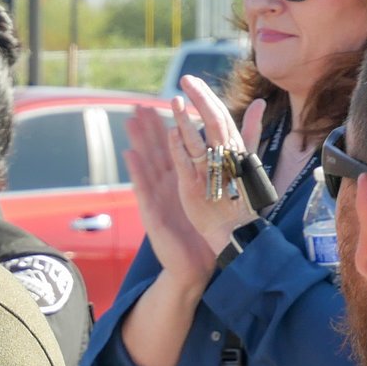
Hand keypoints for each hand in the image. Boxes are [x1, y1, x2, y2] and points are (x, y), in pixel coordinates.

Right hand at [124, 106, 218, 294]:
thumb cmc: (207, 232)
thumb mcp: (216, 197)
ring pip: (146, 164)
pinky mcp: (152, 213)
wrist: (196, 264)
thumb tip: (236, 149)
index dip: (170, 124)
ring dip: (138, 142)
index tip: (168, 101)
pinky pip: (143, 188)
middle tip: (140, 105)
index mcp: (184, 179)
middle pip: (157, 151)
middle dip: (149, 128)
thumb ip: (226, 170)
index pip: (175, 147)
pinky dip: (136, 170)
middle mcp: (168, 186)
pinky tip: (130, 154)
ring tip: (131, 121)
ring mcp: (158, 198)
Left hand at [169, 76, 266, 249]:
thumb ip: (252, 130)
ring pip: (197, 140)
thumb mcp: (250, 159)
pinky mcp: (194, 187)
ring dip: (185, 118)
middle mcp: (225, 157)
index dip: (207, 97)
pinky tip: (170, 132)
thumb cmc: (242, 194)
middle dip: (199, 98)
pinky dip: (178, 147)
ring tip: (174, 99)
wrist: (236, 229)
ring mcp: (209, 172)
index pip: (221, 116)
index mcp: (236, 149)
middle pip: (212, 122)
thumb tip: (259, 102)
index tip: (194, 81)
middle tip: (186, 79)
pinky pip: (186, 163)